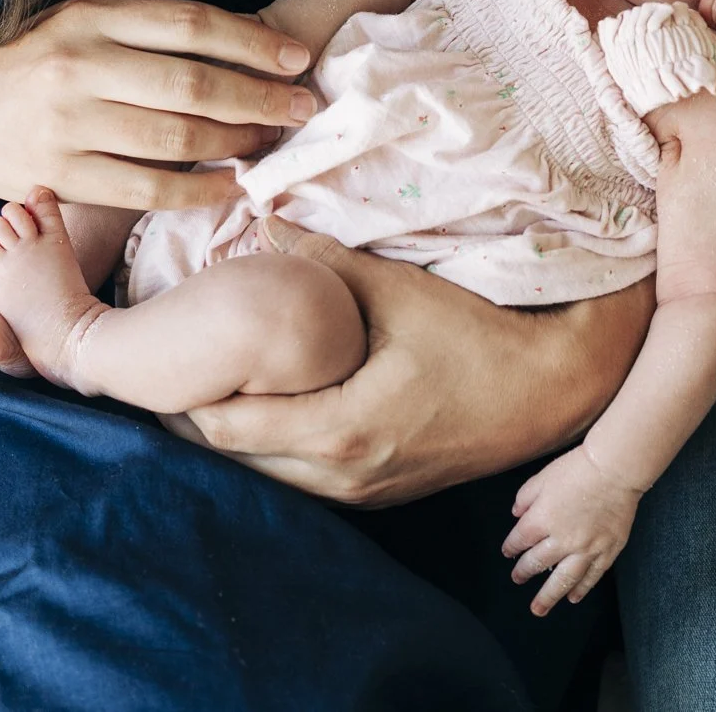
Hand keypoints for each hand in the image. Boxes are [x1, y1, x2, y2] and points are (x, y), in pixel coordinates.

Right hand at [0, 0, 318, 211]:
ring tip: (270, 143)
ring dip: (237, 143)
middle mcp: (77, 65)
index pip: (190, 23)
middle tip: (302, 108)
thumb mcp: (85, 21)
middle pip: (192, 83)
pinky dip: (199, 189)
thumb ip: (152, 30)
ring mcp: (65, 124)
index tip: (297, 58)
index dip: (253, 42)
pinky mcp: (57, 175)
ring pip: (175, 137)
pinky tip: (233, 185)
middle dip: (259, 98)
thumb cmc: (36, 60)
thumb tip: (252, 41)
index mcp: (90, 15)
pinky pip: (145, 188)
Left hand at [184, 221, 654, 505]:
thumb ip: (322, 261)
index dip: (183, 394)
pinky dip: (273, 447)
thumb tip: (260, 221)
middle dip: (198, 414)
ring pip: (264, 474)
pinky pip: (300, 478)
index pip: (224, 426)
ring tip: (215, 380)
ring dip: (235, 433)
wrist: (550, 390)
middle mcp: (341, 475)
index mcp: (338, 429)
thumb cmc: (476, 334)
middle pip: (232, 458)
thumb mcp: (397, 289)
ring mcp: (361, 492)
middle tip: (175, 364)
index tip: (165, 354)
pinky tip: (270, 404)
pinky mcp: (378, 494)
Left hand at [502, 444, 640, 615]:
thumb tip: (517, 514)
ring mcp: (585, 549)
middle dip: (524, 572)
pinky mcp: (607, 551)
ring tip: (539, 608)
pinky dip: (581, 589)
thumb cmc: (578, 468)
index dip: (511, 548)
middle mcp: (561, 540)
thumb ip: (525, 497)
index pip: (519, 541)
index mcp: (541, 520)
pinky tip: (573, 597)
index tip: (508, 552)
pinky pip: (591, 577)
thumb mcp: (542, 477)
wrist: (615, 469)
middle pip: (536, 563)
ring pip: (562, 580)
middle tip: (518, 578)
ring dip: (548, 596)